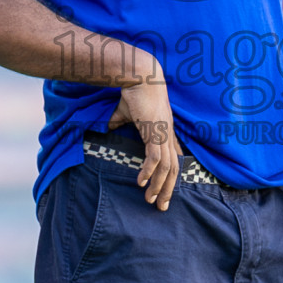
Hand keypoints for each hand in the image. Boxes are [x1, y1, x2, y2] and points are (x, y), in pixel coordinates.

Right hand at [109, 78, 181, 211]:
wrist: (139, 75)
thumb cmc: (134, 92)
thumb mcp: (126, 112)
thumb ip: (119, 121)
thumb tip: (108, 126)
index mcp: (165, 132)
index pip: (173, 158)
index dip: (170, 176)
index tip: (164, 191)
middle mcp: (168, 135)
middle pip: (175, 169)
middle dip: (168, 190)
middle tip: (160, 206)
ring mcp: (164, 134)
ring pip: (168, 168)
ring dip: (159, 186)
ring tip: (149, 200)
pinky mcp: (156, 132)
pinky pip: (156, 159)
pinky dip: (149, 172)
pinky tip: (141, 182)